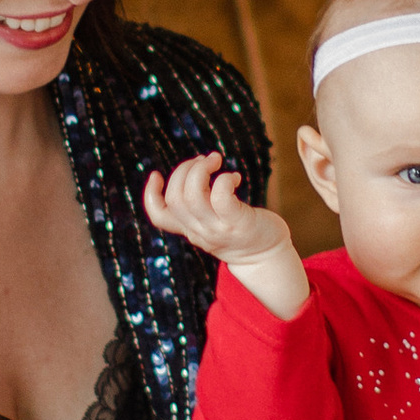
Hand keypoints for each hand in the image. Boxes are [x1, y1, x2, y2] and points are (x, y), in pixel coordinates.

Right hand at [144, 151, 295, 266]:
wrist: (269, 259)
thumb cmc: (244, 232)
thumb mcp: (215, 223)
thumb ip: (202, 208)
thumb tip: (194, 172)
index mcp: (190, 229)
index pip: (158, 216)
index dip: (150, 193)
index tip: (156, 174)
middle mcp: (200, 231)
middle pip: (175, 197)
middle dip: (184, 169)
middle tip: (204, 160)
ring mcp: (218, 229)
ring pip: (192, 195)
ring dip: (201, 169)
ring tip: (216, 161)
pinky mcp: (238, 223)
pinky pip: (220, 196)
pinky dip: (224, 179)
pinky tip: (235, 178)